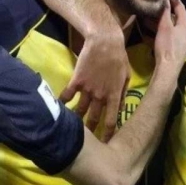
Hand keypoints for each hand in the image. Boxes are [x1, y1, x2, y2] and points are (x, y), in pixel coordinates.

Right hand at [61, 23, 131, 140]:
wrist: (104, 41)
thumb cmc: (119, 58)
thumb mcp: (127, 76)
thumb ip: (124, 93)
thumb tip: (122, 108)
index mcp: (114, 96)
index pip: (110, 121)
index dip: (107, 134)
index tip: (105, 143)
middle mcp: (100, 96)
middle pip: (94, 119)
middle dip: (91, 131)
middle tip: (88, 140)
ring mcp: (87, 89)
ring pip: (80, 110)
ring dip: (76, 120)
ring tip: (73, 128)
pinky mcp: (76, 81)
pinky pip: (67, 95)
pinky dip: (62, 103)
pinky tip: (59, 108)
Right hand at [153, 0, 185, 74]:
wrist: (168, 69)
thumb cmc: (167, 46)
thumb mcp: (164, 26)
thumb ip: (165, 12)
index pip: (181, 6)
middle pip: (177, 17)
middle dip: (166, 10)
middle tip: (157, 2)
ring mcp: (184, 41)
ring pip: (173, 26)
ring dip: (163, 20)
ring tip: (151, 15)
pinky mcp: (179, 49)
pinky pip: (171, 35)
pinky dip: (163, 30)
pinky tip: (154, 29)